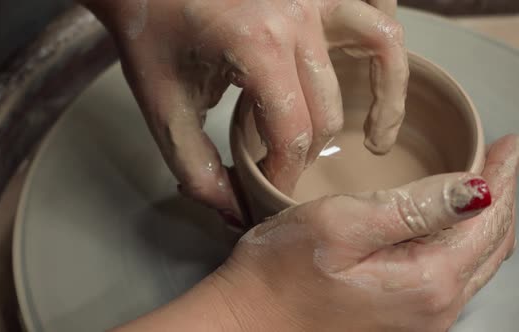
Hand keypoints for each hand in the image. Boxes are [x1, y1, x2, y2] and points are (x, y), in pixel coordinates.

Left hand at [81, 0, 408, 220]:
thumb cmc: (151, 28)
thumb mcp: (164, 105)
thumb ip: (195, 165)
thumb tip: (232, 207)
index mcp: (255, 43)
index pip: (293, 131)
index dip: (286, 173)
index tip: (275, 188)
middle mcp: (295, 13)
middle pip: (327, 106)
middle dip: (308, 150)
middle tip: (287, 166)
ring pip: (380, 45)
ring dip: (387, 95)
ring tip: (375, 137)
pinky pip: (375, 6)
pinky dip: (382, 40)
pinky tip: (372, 68)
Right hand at [211, 135, 517, 330]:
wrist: (247, 320)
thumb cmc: (279, 272)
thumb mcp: (339, 225)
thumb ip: (410, 208)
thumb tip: (476, 190)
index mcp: (426, 280)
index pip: (486, 218)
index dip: (504, 175)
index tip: (510, 142)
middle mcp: (434, 307)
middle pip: (491, 243)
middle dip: (503, 195)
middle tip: (505, 155)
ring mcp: (419, 316)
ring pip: (475, 259)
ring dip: (485, 217)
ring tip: (489, 181)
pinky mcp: (400, 315)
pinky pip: (451, 272)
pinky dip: (462, 238)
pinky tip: (451, 220)